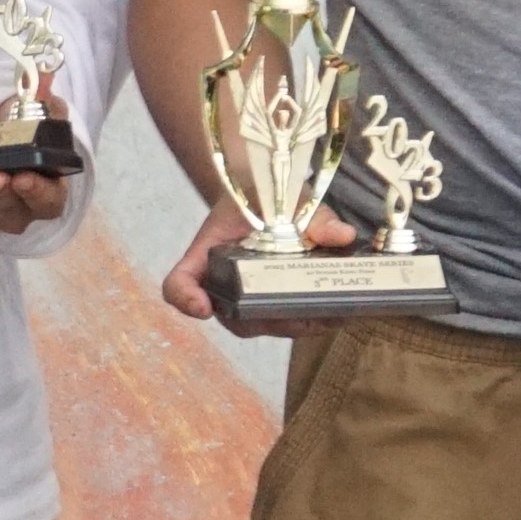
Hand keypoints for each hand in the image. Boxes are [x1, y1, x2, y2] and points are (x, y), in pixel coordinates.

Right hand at [156, 195, 357, 333]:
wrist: (270, 193)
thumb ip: (313, 215)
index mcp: (209, 252)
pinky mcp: (272, 303)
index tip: (202, 307)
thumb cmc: (265, 195)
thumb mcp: (287, 197)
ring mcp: (246, 296)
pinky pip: (283, 323)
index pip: (179, 283)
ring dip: (291, 325)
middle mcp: (222, 282)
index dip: (185, 298)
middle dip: (263, 320)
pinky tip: (335, 315)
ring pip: (259, 326)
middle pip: (230, 317)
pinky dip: (307, 323)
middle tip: (298, 314)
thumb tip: (342, 235)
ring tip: (326, 317)